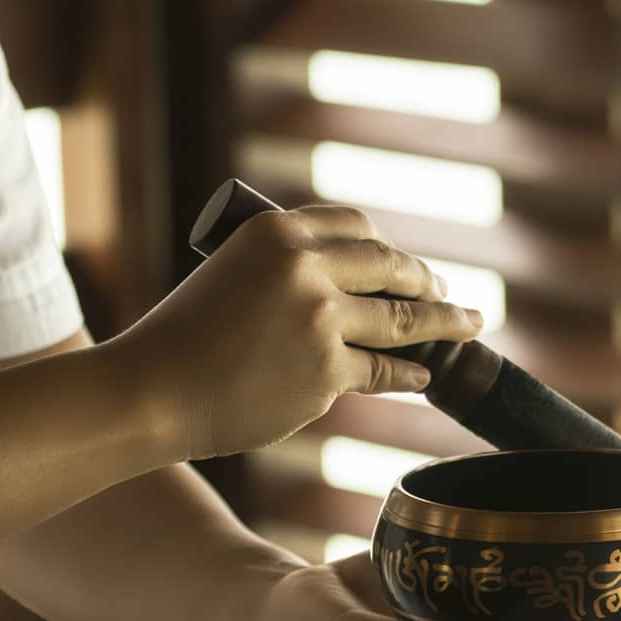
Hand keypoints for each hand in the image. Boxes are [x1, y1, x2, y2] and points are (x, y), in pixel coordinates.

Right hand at [112, 204, 483, 462]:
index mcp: (277, 231)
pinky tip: (421, 378)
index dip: (387, 247)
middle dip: (429, 282)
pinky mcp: (326, 372)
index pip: (355, 227)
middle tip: (450, 295)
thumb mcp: (230, 277)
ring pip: (402, 320)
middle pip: (391, 267)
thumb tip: (350, 291)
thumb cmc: (180, 341)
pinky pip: (381, 372)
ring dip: (445, 324)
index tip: (405, 264)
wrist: (152, 392)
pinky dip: (407, 376)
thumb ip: (284, 273)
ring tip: (469, 327)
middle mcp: (305, 267)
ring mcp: (320, 320)